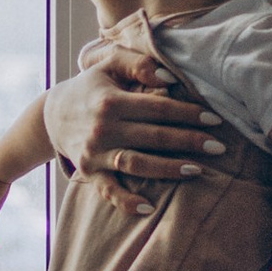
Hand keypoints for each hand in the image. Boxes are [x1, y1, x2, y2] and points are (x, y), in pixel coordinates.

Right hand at [43, 52, 225, 217]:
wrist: (52, 115)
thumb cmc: (92, 87)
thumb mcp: (107, 65)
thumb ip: (137, 63)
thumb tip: (169, 78)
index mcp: (111, 101)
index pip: (158, 108)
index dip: (188, 114)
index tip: (215, 120)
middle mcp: (103, 128)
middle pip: (154, 137)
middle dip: (189, 142)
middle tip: (219, 147)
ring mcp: (95, 153)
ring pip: (137, 164)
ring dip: (168, 169)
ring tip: (196, 170)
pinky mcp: (89, 172)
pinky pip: (109, 191)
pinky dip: (126, 202)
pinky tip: (149, 207)